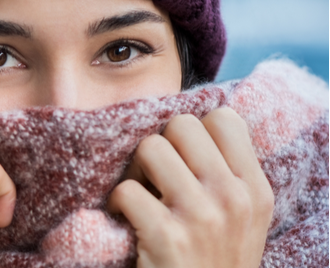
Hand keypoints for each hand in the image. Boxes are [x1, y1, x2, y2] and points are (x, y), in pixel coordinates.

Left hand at [107, 107, 273, 267]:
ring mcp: (201, 215)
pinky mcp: (166, 236)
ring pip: (150, 148)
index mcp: (254, 188)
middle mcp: (233, 196)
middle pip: (181, 126)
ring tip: (139, 197)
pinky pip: (126, 190)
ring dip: (135, 172)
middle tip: (154, 177)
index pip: (224, 118)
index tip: (183, 159)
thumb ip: (226, 176)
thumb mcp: (241, 219)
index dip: (193, 132)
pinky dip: (117, 204)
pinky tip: (125, 222)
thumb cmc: (214, 262)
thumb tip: (185, 129)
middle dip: (160, 146)